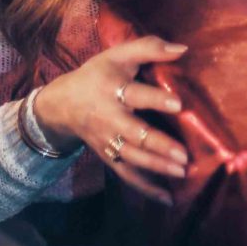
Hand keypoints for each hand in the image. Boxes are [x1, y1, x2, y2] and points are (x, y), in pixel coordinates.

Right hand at [33, 36, 189, 205]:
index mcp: (112, 89)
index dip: (155, 99)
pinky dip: (146, 188)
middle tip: (183, 154)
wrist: (63, 104)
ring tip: (182, 172)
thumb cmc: (98, 74)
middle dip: (158, 145)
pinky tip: (168, 198)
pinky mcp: (108, 156)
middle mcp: (109, 118)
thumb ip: (150, 47)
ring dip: (156, 167)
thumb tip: (184, 49)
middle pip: (134, 134)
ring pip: (132, 157)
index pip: (135, 94)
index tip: (178, 104)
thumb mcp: (118, 54)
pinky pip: (127, 175)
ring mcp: (108, 141)